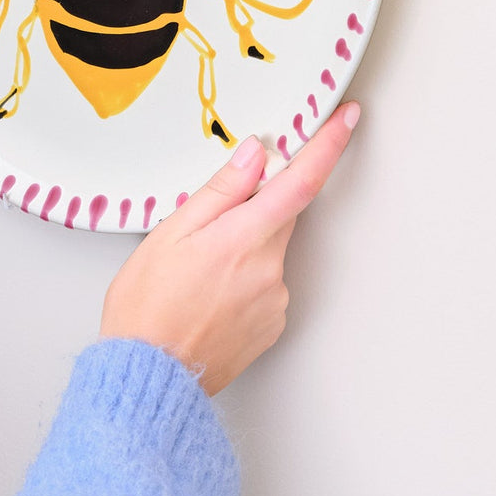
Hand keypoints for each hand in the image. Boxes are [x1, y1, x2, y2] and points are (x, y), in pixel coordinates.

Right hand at [99, 104, 359, 393]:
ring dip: (244, 247)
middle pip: (282, 214)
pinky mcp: (272, 325)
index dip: (328, 145)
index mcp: (244, 239)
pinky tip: (208, 294)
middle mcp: (270, 270)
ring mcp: (275, 301)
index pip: (300, 181)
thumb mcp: (171, 233)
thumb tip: (254, 154)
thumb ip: (220, 190)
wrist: (150, 377)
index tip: (348, 118)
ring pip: (270, 251)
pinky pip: (267, 284)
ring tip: (196, 274)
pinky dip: (244, 279)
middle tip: (210, 224)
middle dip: (256, 206)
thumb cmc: (148, 308)